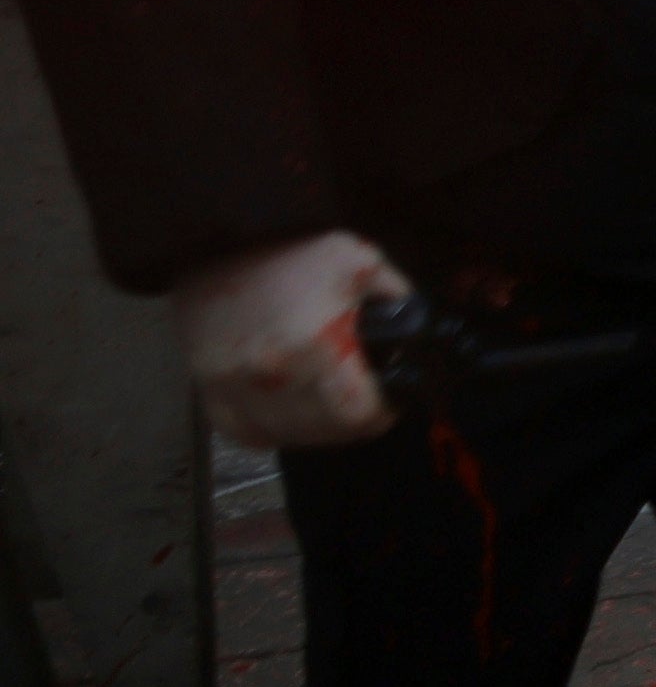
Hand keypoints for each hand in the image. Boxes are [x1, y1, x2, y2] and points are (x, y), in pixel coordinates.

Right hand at [172, 231, 405, 450]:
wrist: (207, 250)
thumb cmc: (284, 254)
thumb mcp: (356, 259)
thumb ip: (395, 294)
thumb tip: (418, 324)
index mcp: (312, 345)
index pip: (359, 414)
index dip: (383, 408)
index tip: (389, 395)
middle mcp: (269, 377)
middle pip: (329, 431)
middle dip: (354, 418)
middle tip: (362, 396)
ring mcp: (232, 392)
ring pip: (292, 437)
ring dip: (318, 426)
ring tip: (330, 399)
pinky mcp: (210, 397)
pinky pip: (253, 434)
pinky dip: (277, 427)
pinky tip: (291, 403)